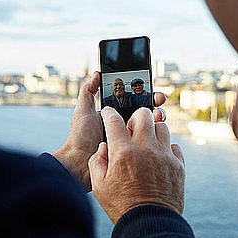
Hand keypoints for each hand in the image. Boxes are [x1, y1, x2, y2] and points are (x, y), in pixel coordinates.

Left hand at [53, 72, 167, 191]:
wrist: (78, 163)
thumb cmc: (79, 137)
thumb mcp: (83, 110)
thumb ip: (88, 91)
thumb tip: (97, 73)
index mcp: (114, 114)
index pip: (132, 99)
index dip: (142, 92)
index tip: (149, 86)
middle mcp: (124, 124)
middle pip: (144, 110)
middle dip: (154, 102)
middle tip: (158, 99)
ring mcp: (130, 138)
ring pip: (150, 124)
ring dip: (158, 116)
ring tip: (158, 114)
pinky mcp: (134, 151)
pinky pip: (148, 140)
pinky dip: (156, 133)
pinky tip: (157, 127)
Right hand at [88, 107, 184, 223]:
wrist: (150, 224)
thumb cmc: (122, 206)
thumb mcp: (99, 186)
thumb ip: (97, 162)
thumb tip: (104, 147)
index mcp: (123, 152)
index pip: (114, 121)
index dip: (109, 114)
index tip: (109, 114)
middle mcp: (145, 149)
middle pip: (144, 115)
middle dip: (135, 118)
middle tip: (132, 130)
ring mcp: (164, 156)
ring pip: (162, 127)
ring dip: (152, 132)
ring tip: (147, 144)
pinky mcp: (178, 165)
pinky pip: (174, 146)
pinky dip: (166, 148)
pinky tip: (159, 158)